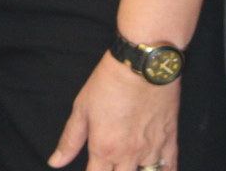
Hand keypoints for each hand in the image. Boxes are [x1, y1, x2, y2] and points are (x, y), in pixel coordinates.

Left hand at [49, 52, 176, 170]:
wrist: (143, 64)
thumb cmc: (110, 82)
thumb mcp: (82, 108)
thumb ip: (70, 140)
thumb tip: (56, 162)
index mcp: (105, 149)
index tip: (91, 170)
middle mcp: (129, 155)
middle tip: (109, 167)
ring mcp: (152, 150)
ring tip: (128, 167)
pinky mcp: (170, 140)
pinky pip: (169, 168)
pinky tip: (155, 170)